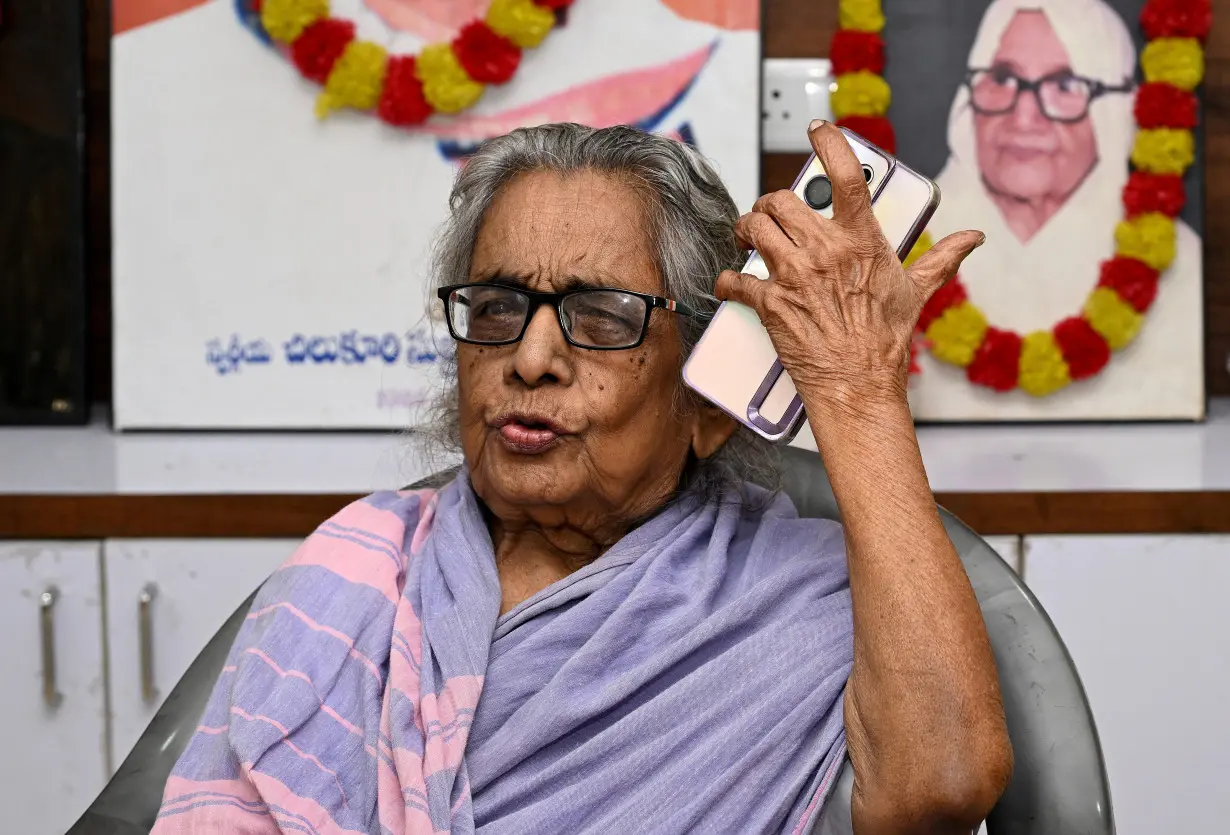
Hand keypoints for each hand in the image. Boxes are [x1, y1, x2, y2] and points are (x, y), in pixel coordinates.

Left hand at [715, 121, 984, 407]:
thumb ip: (942, 258)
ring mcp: (794, 275)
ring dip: (746, 229)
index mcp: (861, 241)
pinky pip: (736, 279)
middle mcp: (824, 251)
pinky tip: (732, 282)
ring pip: (754, 228)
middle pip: (781, 200)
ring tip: (749, 238)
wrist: (857, 383)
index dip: (830, 144)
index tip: (818, 129)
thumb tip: (972, 239)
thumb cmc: (885, 339)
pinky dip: (729, 280)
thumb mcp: (917, 292)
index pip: (846, 176)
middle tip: (770, 214)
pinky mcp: (770, 303)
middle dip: (770, 203)